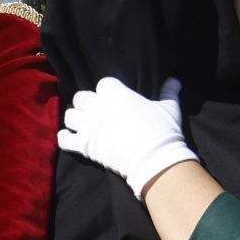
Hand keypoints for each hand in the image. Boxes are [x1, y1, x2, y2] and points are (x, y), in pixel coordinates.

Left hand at [57, 76, 200, 199]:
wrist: (155, 159)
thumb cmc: (163, 131)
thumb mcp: (169, 108)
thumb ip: (168, 92)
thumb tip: (175, 81)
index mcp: (117, 94)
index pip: (103, 83)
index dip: (108, 90)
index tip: (113, 98)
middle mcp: (99, 107)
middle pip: (80, 97)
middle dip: (87, 103)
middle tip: (95, 111)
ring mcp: (90, 127)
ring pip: (69, 116)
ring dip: (75, 119)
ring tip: (82, 124)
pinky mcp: (85, 146)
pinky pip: (64, 139)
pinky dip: (65, 138)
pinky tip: (70, 138)